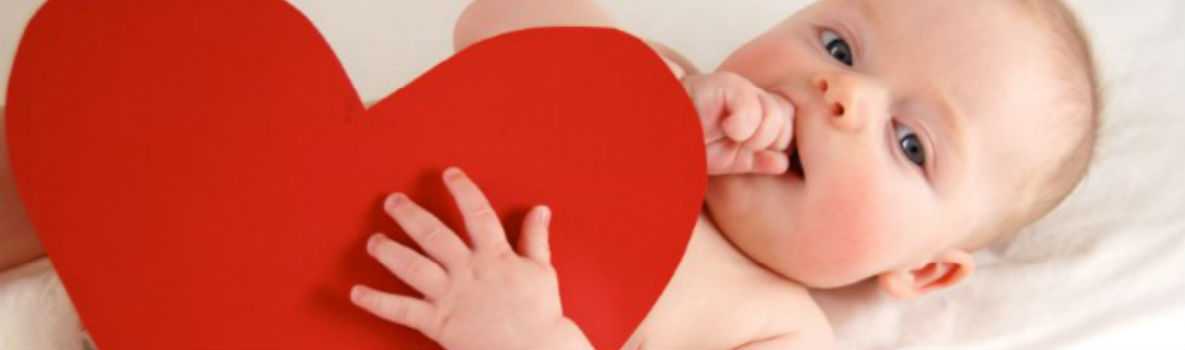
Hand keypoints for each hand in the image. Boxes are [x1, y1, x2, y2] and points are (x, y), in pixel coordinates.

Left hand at [350, 167, 591, 349]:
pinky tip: (357, 292)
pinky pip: (401, 310)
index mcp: (494, 256)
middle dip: (410, 215)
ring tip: (373, 241)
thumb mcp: (542, 270)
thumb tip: (540, 209)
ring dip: (389, 251)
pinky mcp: (437, 322)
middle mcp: (467, 271)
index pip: (477, 213)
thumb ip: (535, 238)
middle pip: (433, 235)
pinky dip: (377, 302)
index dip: (463, 190)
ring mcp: (449, 296)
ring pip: (412, 267)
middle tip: (392, 201)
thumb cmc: (540, 314)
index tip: (450, 173)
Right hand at [682, 72, 794, 174]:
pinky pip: (753, 105)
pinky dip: (742, 124)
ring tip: (732, 137)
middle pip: (788, 115)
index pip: (789, 123)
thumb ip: (754, 160)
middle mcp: (748, 96)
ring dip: (757, 135)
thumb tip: (782, 163)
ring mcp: (738, 88)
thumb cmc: (685, 146)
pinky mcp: (724, 84)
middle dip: (771, 139)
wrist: (656, 139)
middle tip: (742, 144)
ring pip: (777, 111)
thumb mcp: (724, 160)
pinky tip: (726, 129)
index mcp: (751, 112)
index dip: (779, 143)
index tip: (752, 152)